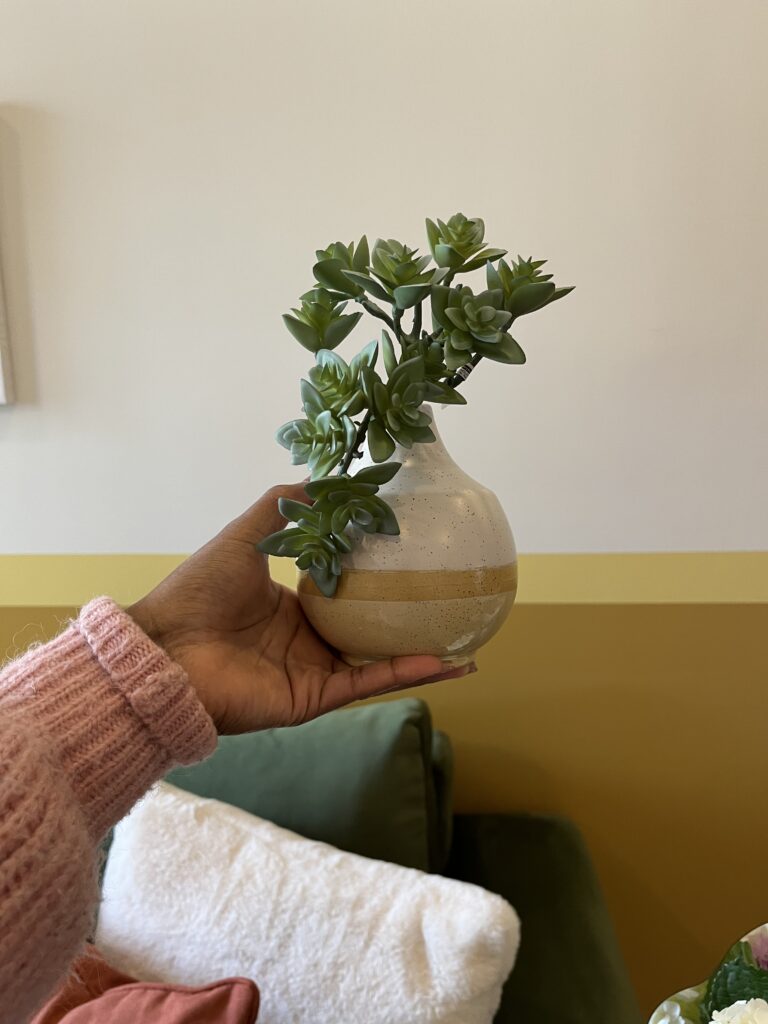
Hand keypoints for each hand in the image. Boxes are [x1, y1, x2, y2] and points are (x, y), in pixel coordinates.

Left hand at [128, 484, 473, 732]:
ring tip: (467, 639)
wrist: (166, 647)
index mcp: (288, 608)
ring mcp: (310, 672)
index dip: (377, 580)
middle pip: (367, 632)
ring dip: (422, 653)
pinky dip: (406, 673)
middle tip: (451, 603)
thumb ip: (284, 508)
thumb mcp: (247, 535)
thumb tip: (321, 477)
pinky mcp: (313, 698)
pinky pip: (367, 684)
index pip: (344, 595)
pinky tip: (446, 661)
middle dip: (408, 622)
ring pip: (377, 662)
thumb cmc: (199, 591)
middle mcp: (303, 642)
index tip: (412, 560)